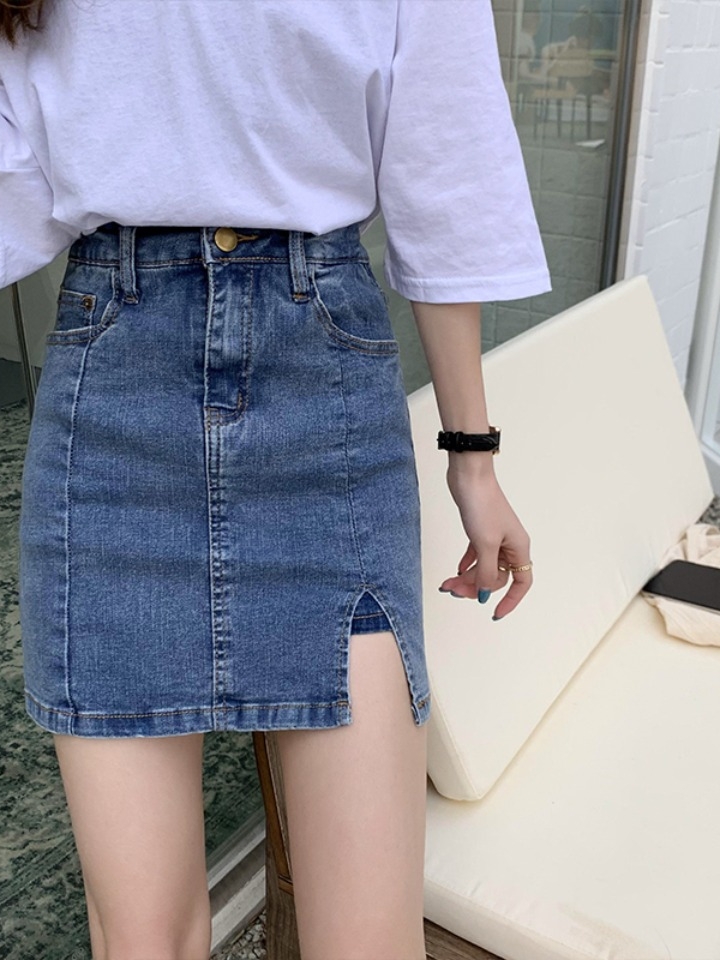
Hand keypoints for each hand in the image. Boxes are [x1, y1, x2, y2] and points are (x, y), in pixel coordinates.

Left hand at [438, 459, 532, 619]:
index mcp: (518, 547)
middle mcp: (510, 544)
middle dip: (475, 587)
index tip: (494, 614)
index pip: (521, 583)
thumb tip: (483, 594)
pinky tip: (456, 570)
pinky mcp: (480, 529)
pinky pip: (476, 555)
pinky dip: (467, 564)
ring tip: (446, 583)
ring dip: (466, 577)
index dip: (510, 600)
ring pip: (484, 567)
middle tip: (453, 591)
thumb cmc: (482, 505)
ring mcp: (495, 537)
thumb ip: (486, 572)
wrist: (469, 476)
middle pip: (496, 577)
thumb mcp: (485, 544)